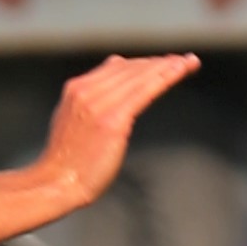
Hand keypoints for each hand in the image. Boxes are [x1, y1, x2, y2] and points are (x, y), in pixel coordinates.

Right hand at [37, 53, 199, 207]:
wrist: (56, 184)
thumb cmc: (66, 161)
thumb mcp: (71, 122)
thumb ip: (89, 102)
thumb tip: (110, 87)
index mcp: (75, 90)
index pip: (116, 67)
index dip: (143, 64)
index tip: (165, 64)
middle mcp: (86, 92)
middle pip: (131, 69)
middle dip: (160, 63)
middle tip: (185, 61)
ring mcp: (99, 105)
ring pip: (141, 76)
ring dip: (170, 66)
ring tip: (190, 63)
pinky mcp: (113, 120)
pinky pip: (146, 90)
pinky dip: (168, 76)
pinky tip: (184, 69)